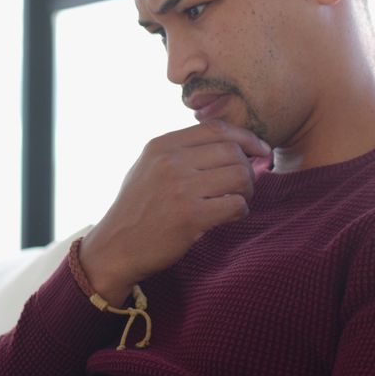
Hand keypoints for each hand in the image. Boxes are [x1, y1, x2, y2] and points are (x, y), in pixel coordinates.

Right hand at [78, 120, 270, 305]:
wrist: (115, 247)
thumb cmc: (136, 209)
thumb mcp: (148, 167)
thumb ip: (180, 152)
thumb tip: (231, 145)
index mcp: (161, 145)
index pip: (216, 128)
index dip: (245, 137)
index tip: (259, 150)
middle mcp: (171, 162)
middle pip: (233, 151)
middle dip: (248, 167)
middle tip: (244, 184)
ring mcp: (181, 188)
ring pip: (239, 176)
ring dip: (247, 190)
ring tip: (237, 200)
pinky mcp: (190, 216)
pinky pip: (235, 205)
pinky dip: (240, 210)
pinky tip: (230, 216)